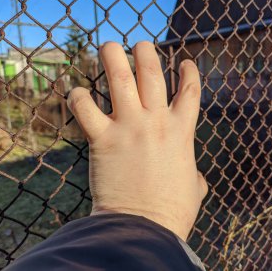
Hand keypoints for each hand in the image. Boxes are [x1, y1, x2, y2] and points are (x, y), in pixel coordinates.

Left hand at [67, 41, 207, 240]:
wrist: (143, 227)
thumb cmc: (171, 211)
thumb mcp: (194, 189)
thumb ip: (194, 175)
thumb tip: (196, 177)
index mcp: (182, 131)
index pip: (190, 90)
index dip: (188, 71)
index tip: (183, 61)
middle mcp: (157, 122)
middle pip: (153, 73)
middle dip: (147, 52)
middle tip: (141, 45)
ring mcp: (130, 127)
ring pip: (120, 78)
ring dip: (113, 57)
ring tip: (109, 46)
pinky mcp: (103, 139)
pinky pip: (85, 109)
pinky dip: (78, 97)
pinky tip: (75, 92)